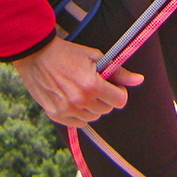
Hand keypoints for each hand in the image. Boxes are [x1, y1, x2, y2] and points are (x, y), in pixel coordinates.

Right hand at [13, 37, 143, 126]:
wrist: (36, 55)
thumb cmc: (68, 53)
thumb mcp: (95, 56)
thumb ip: (118, 71)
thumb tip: (140, 80)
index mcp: (92, 85)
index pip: (119, 101)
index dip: (119, 92)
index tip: (112, 85)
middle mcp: (80, 101)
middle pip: (107, 110)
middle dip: (105, 98)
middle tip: (94, 84)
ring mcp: (67, 110)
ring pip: (93, 117)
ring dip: (92, 106)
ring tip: (81, 89)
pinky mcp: (56, 115)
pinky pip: (78, 123)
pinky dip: (79, 113)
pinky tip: (72, 98)